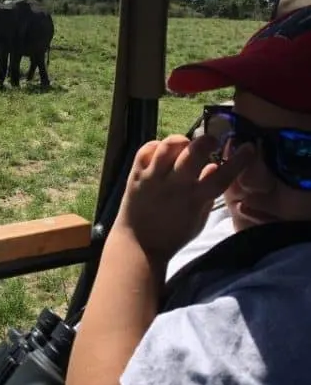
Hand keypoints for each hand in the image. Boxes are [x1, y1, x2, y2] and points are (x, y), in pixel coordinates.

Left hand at [116, 133, 254, 262]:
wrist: (140, 244)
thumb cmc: (175, 233)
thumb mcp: (200, 219)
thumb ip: (209, 194)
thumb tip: (216, 167)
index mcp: (194, 199)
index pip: (221, 176)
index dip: (239, 160)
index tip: (248, 148)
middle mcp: (174, 186)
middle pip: (192, 153)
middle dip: (206, 141)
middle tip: (211, 141)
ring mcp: (153, 178)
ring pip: (168, 146)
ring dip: (181, 141)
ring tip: (185, 146)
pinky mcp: (136, 174)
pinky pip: (146, 150)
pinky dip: (157, 146)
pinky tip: (163, 153)